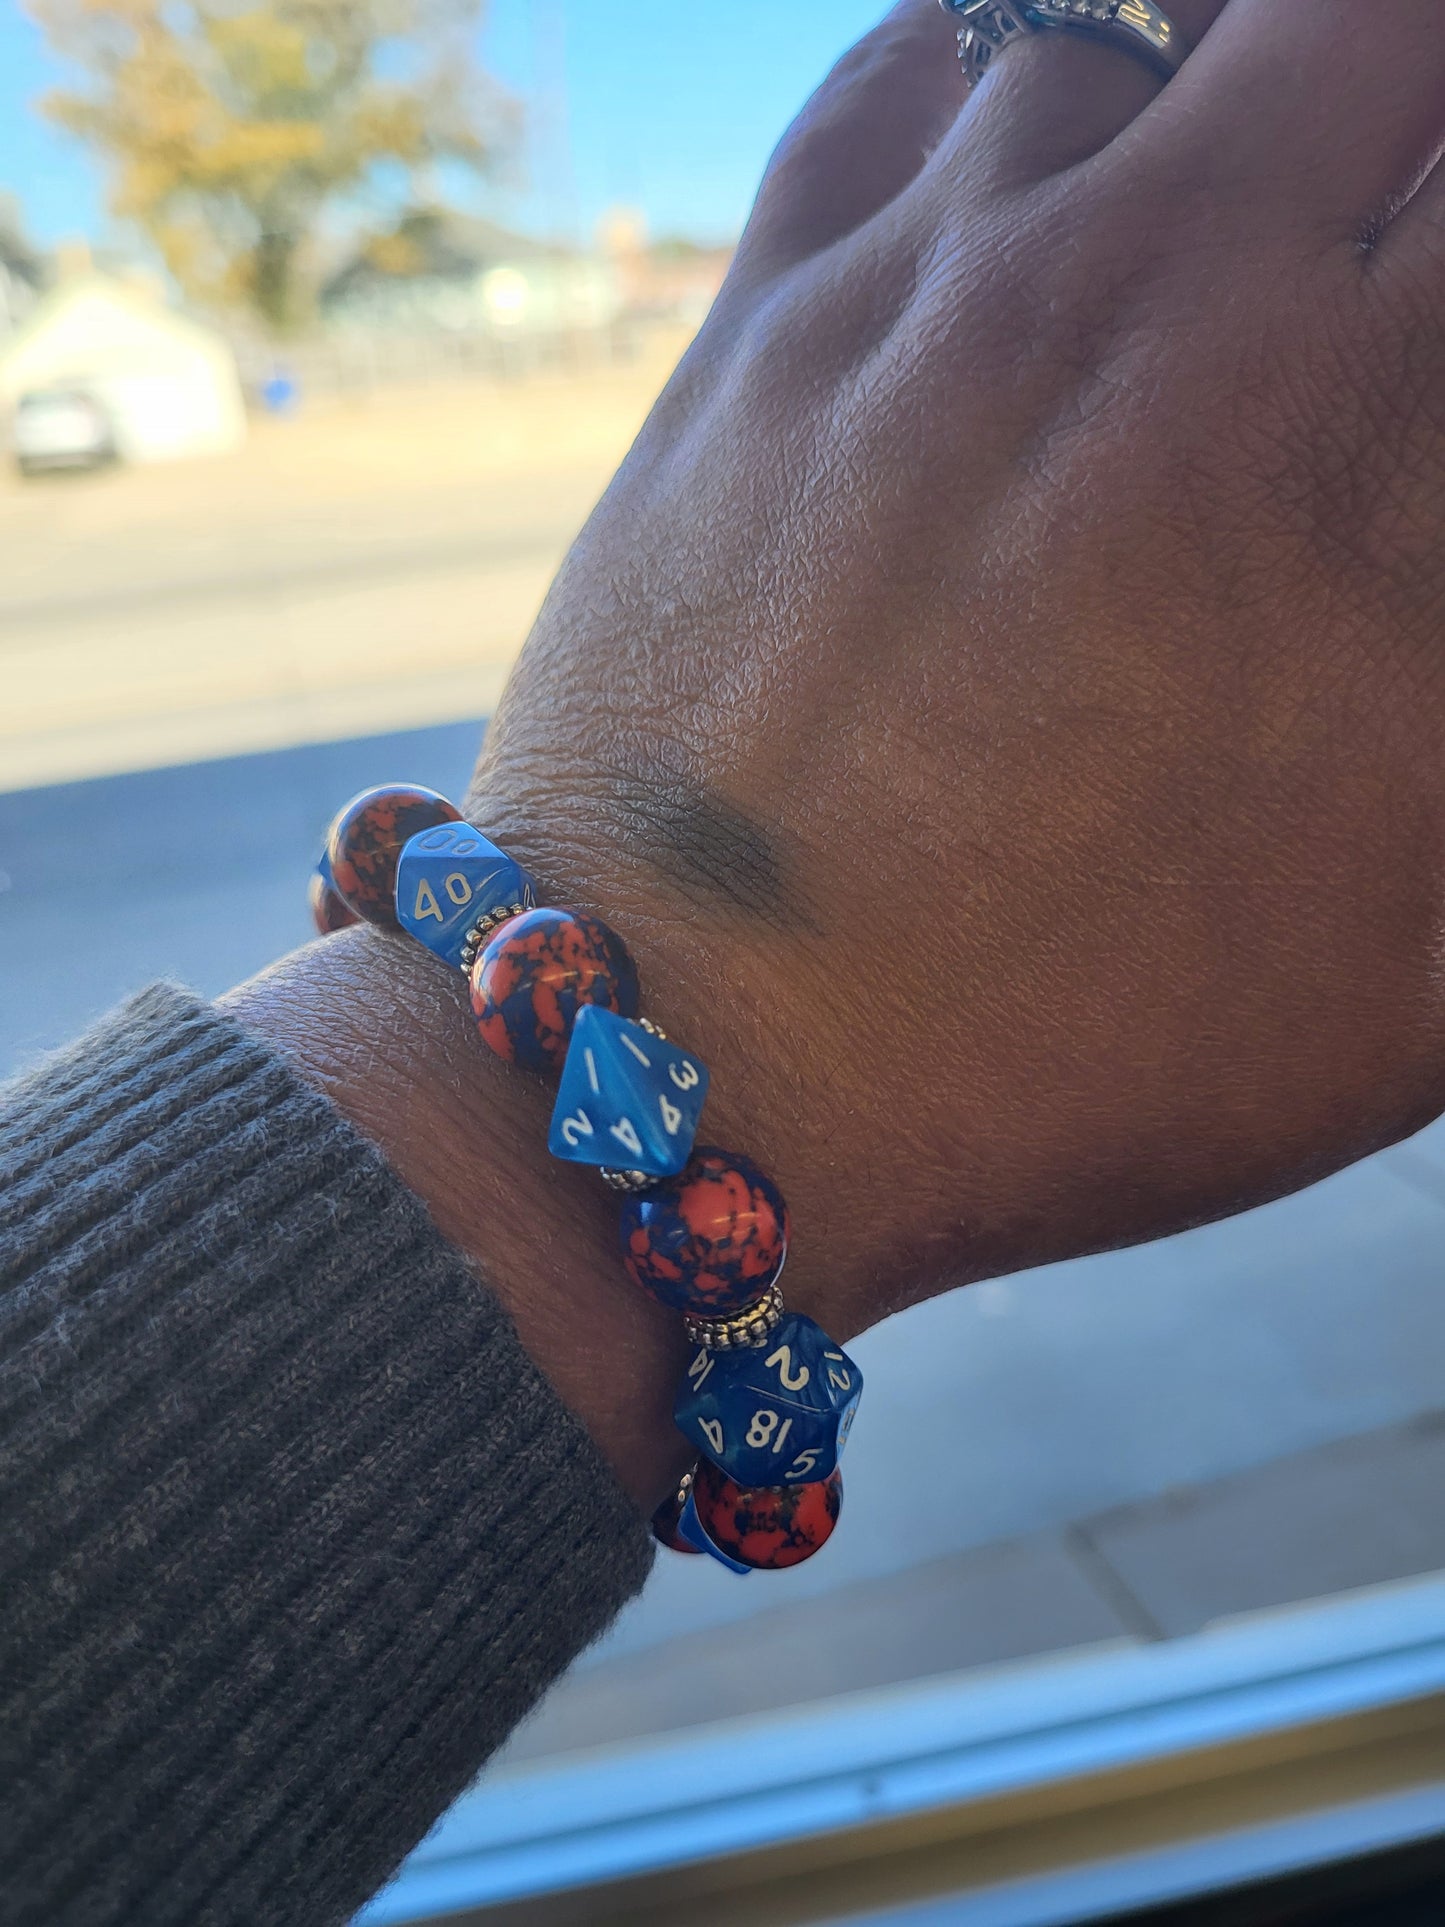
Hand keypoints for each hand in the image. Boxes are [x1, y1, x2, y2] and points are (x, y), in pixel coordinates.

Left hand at [470, 0, 1444, 1342]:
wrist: (711, 1072)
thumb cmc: (1082, 1048)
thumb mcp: (1412, 949)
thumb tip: (1409, 523)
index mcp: (1368, 454)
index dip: (1435, 267)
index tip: (1396, 360)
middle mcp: (1175, 302)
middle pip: (1365, 34)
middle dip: (1385, 131)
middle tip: (1347, 279)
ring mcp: (950, 285)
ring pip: (1143, 35)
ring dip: (1201, 115)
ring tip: (1186, 271)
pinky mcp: (767, 320)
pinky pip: (909, 68)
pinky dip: (991, 97)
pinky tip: (1010, 211)